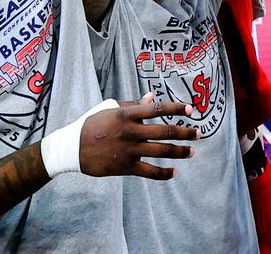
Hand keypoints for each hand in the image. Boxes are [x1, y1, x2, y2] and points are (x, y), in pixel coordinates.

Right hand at [78, 95, 199, 179]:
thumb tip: (152, 97)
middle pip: (165, 131)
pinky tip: (174, 172)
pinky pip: (150, 172)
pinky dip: (164, 174)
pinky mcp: (125, 167)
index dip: (176, 108)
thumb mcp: (110, 108)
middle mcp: (131, 131)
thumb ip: (133, 104)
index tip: (191, 109)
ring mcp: (129, 150)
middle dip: (185, 132)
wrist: (72, 147)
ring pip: (161, 151)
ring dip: (180, 151)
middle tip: (198, 133)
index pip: (158, 108)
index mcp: (127, 114)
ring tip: (191, 151)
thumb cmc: (92, 123)